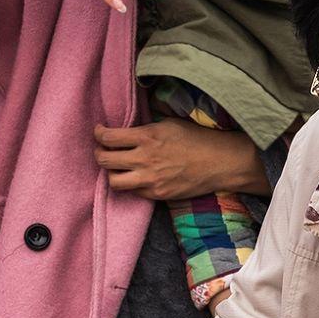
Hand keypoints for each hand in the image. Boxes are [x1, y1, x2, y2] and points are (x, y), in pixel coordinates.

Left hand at [93, 121, 270, 200]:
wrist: (219, 162)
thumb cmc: (197, 138)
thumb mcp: (168, 123)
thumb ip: (145, 128)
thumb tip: (127, 128)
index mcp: (146, 137)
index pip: (108, 137)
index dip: (98, 134)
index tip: (99, 132)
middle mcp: (144, 159)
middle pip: (104, 160)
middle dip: (99, 153)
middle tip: (102, 150)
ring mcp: (150, 179)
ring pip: (113, 181)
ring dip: (111, 172)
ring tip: (116, 167)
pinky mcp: (157, 194)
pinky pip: (133, 191)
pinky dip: (131, 184)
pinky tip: (136, 176)